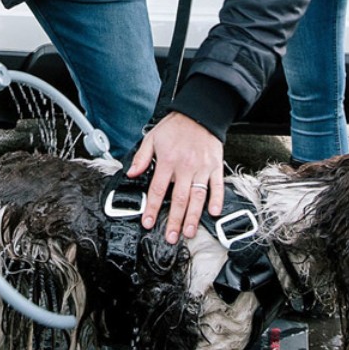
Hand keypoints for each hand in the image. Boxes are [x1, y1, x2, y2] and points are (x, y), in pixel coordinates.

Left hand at [127, 113, 223, 242]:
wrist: (200, 113)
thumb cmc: (175, 127)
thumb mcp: (152, 138)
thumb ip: (141, 158)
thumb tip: (131, 173)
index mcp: (168, 161)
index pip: (158, 190)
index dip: (153, 208)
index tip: (149, 223)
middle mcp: (186, 166)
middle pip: (179, 198)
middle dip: (175, 220)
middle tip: (171, 237)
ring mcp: (202, 167)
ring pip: (198, 196)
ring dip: (193, 216)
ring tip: (189, 232)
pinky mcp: (215, 166)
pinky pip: (217, 185)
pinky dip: (217, 200)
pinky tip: (213, 213)